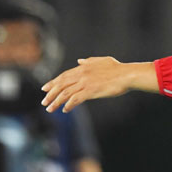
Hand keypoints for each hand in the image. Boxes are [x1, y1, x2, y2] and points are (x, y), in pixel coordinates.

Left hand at [41, 57, 156, 112]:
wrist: (127, 75)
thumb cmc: (118, 69)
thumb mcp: (103, 61)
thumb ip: (89, 61)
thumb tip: (79, 61)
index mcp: (84, 67)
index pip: (64, 76)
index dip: (53, 83)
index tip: (45, 89)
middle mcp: (82, 74)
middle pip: (61, 84)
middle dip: (51, 94)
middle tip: (44, 102)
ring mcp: (86, 83)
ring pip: (66, 93)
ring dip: (56, 102)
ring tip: (50, 109)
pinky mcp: (91, 91)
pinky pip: (75, 99)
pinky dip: (68, 105)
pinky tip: (65, 110)